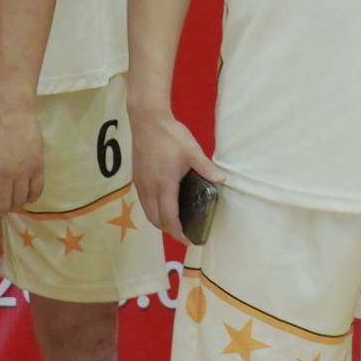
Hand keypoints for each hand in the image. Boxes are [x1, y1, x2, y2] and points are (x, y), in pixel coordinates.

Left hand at [0, 89, 46, 220]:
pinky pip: (36, 191)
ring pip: (20, 201)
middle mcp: (3, 174)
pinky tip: (27, 197)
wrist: (12, 110)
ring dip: (15, 206)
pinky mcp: (37, 167)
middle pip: (2, 205)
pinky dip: (32, 198)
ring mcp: (22, 172)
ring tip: (12, 203)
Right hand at [131, 107, 214, 246]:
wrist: (146, 120)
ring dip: (159, 221)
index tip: (188, 240)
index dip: (178, 232)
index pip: (169, 217)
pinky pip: (144, 202)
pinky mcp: (137, 178)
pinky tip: (162, 205)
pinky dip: (152, 210)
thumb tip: (223, 180)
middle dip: (168, 230)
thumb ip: (207, 168)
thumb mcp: (193, 151)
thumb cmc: (170, 135)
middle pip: (155, 219)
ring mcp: (141, 184)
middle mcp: (149, 188)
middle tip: (184, 233)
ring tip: (174, 223)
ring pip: (147, 212)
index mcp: (164, 184)